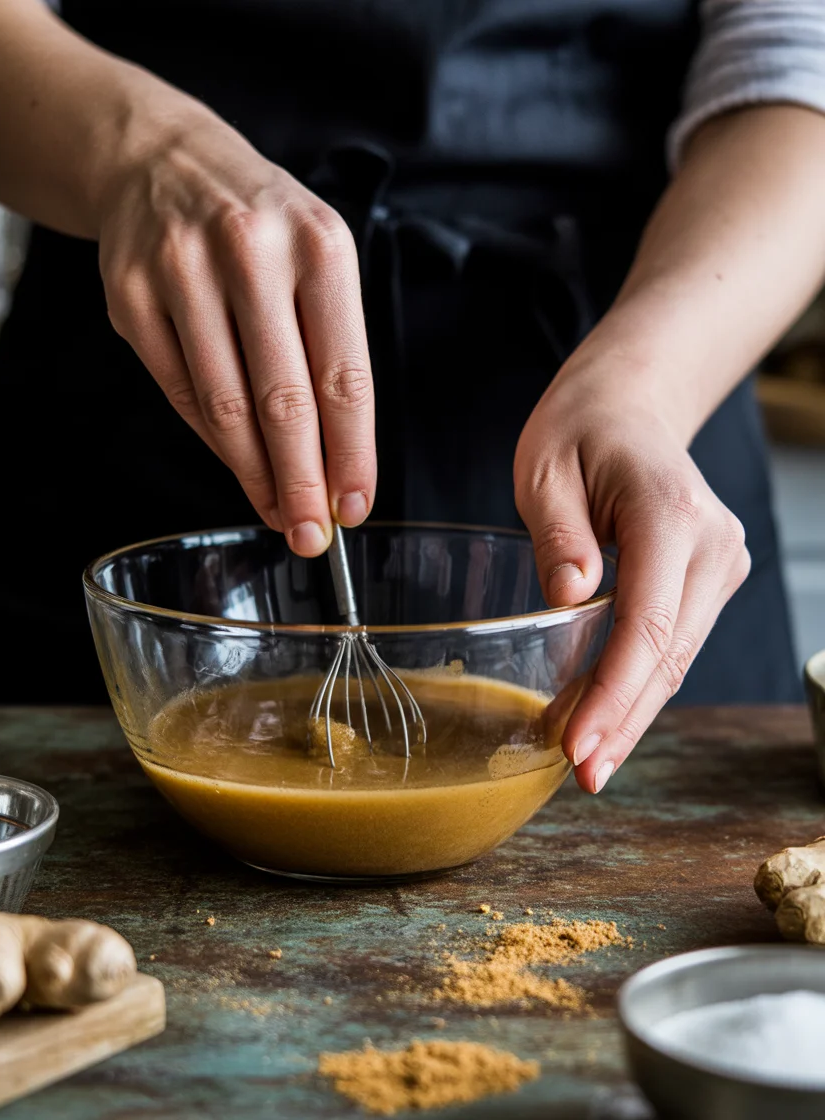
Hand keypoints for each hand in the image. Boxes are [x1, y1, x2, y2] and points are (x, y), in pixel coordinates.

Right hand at [97, 103, 373, 555]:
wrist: (162, 161)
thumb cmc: (261, 228)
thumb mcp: (318, 261)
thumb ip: (330, 355)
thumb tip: (336, 466)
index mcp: (319, 246)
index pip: (344, 375)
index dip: (352, 453)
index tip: (355, 507)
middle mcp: (250, 253)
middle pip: (283, 401)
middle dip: (302, 482)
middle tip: (310, 537)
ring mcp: (181, 272)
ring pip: (225, 406)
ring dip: (254, 474)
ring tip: (277, 512)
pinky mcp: (130, 296)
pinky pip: (179, 392)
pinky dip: (213, 440)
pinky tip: (238, 465)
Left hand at [514, 366, 749, 793]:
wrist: (628, 407)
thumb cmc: (578, 432)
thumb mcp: (544, 469)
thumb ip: (558, 534)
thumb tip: (570, 601)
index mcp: (670, 512)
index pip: (648, 622)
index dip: (614, 692)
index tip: (578, 745)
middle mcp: (711, 543)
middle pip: (669, 654)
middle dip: (624, 721)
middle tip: (581, 777)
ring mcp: (717, 563)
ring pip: (677, 658)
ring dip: (632, 712)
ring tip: (588, 762)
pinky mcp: (707, 579)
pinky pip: (673, 643)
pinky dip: (639, 683)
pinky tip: (605, 718)